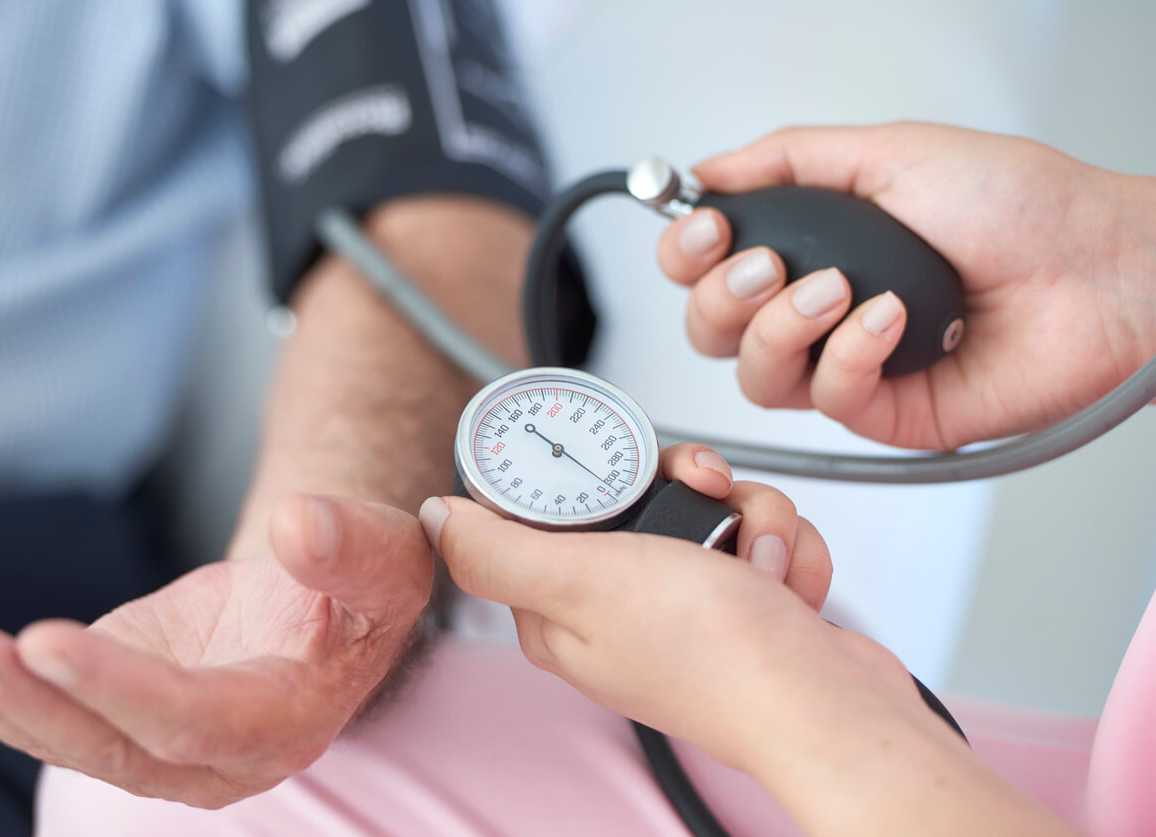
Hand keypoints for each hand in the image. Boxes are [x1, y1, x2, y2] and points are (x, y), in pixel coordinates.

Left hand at [0, 495, 431, 808]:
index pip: (198, 722)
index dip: (124, 691)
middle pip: (120, 746)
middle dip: (39, 703)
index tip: (51, 642)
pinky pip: (58, 714)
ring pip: (76, 739)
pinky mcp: (126, 710)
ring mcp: (167, 740)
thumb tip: (298, 527)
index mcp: (288, 722)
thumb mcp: (384, 556)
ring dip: (1, 702)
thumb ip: (350, 548)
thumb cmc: (361, 580)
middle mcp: (222, 754)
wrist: (328, 595)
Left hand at [420, 443, 921, 773]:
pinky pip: (755, 533)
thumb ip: (497, 549)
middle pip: (637, 492)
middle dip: (688, 485)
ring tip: (758, 559)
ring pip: (707, 504)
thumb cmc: (713, 657)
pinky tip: (784, 582)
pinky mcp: (740, 601)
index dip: (588, 469)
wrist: (826, 706)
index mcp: (558, 609)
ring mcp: (683, 603)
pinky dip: (781, 547)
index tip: (631, 463)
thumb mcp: (584, 582)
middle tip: (708, 494)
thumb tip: (436, 516)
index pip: (548, 508)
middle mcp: (617, 605)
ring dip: (748, 516)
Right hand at [658, 122, 1155, 449]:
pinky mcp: (883, 411)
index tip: (710, 229)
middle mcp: (817, 310)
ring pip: (754, 376)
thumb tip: (705, 171)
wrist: (1097, 270)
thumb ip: (789, 159)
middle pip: (710, 329)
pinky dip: (848, 355)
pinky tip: (894, 318)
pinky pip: (825, 398)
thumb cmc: (1019, 205)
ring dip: (780, 328)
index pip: (708, 267)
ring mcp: (846, 364)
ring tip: (838, 289)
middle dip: (724, 296)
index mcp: (811, 246)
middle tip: (771, 264)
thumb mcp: (891, 152)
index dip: (688, 254)